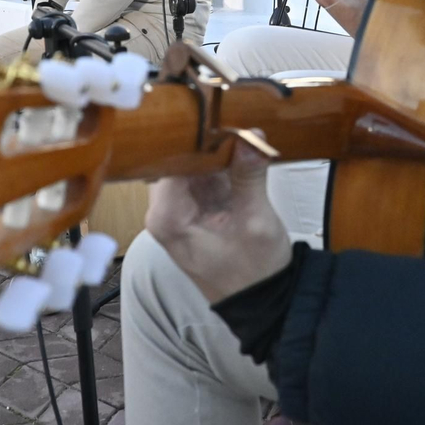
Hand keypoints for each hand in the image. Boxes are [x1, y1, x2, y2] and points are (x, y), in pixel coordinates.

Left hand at [146, 135, 291, 302]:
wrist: (261, 305)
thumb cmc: (254, 274)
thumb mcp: (256, 222)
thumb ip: (249, 175)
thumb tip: (251, 136)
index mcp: (167, 217)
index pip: (171, 159)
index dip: (196, 136)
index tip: (221, 119)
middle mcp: (163, 213)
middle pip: (177, 159)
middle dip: (206, 141)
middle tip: (236, 124)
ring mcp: (176, 211)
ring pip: (190, 165)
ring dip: (215, 152)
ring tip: (241, 136)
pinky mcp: (192, 211)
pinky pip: (200, 177)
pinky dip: (219, 166)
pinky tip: (239, 156)